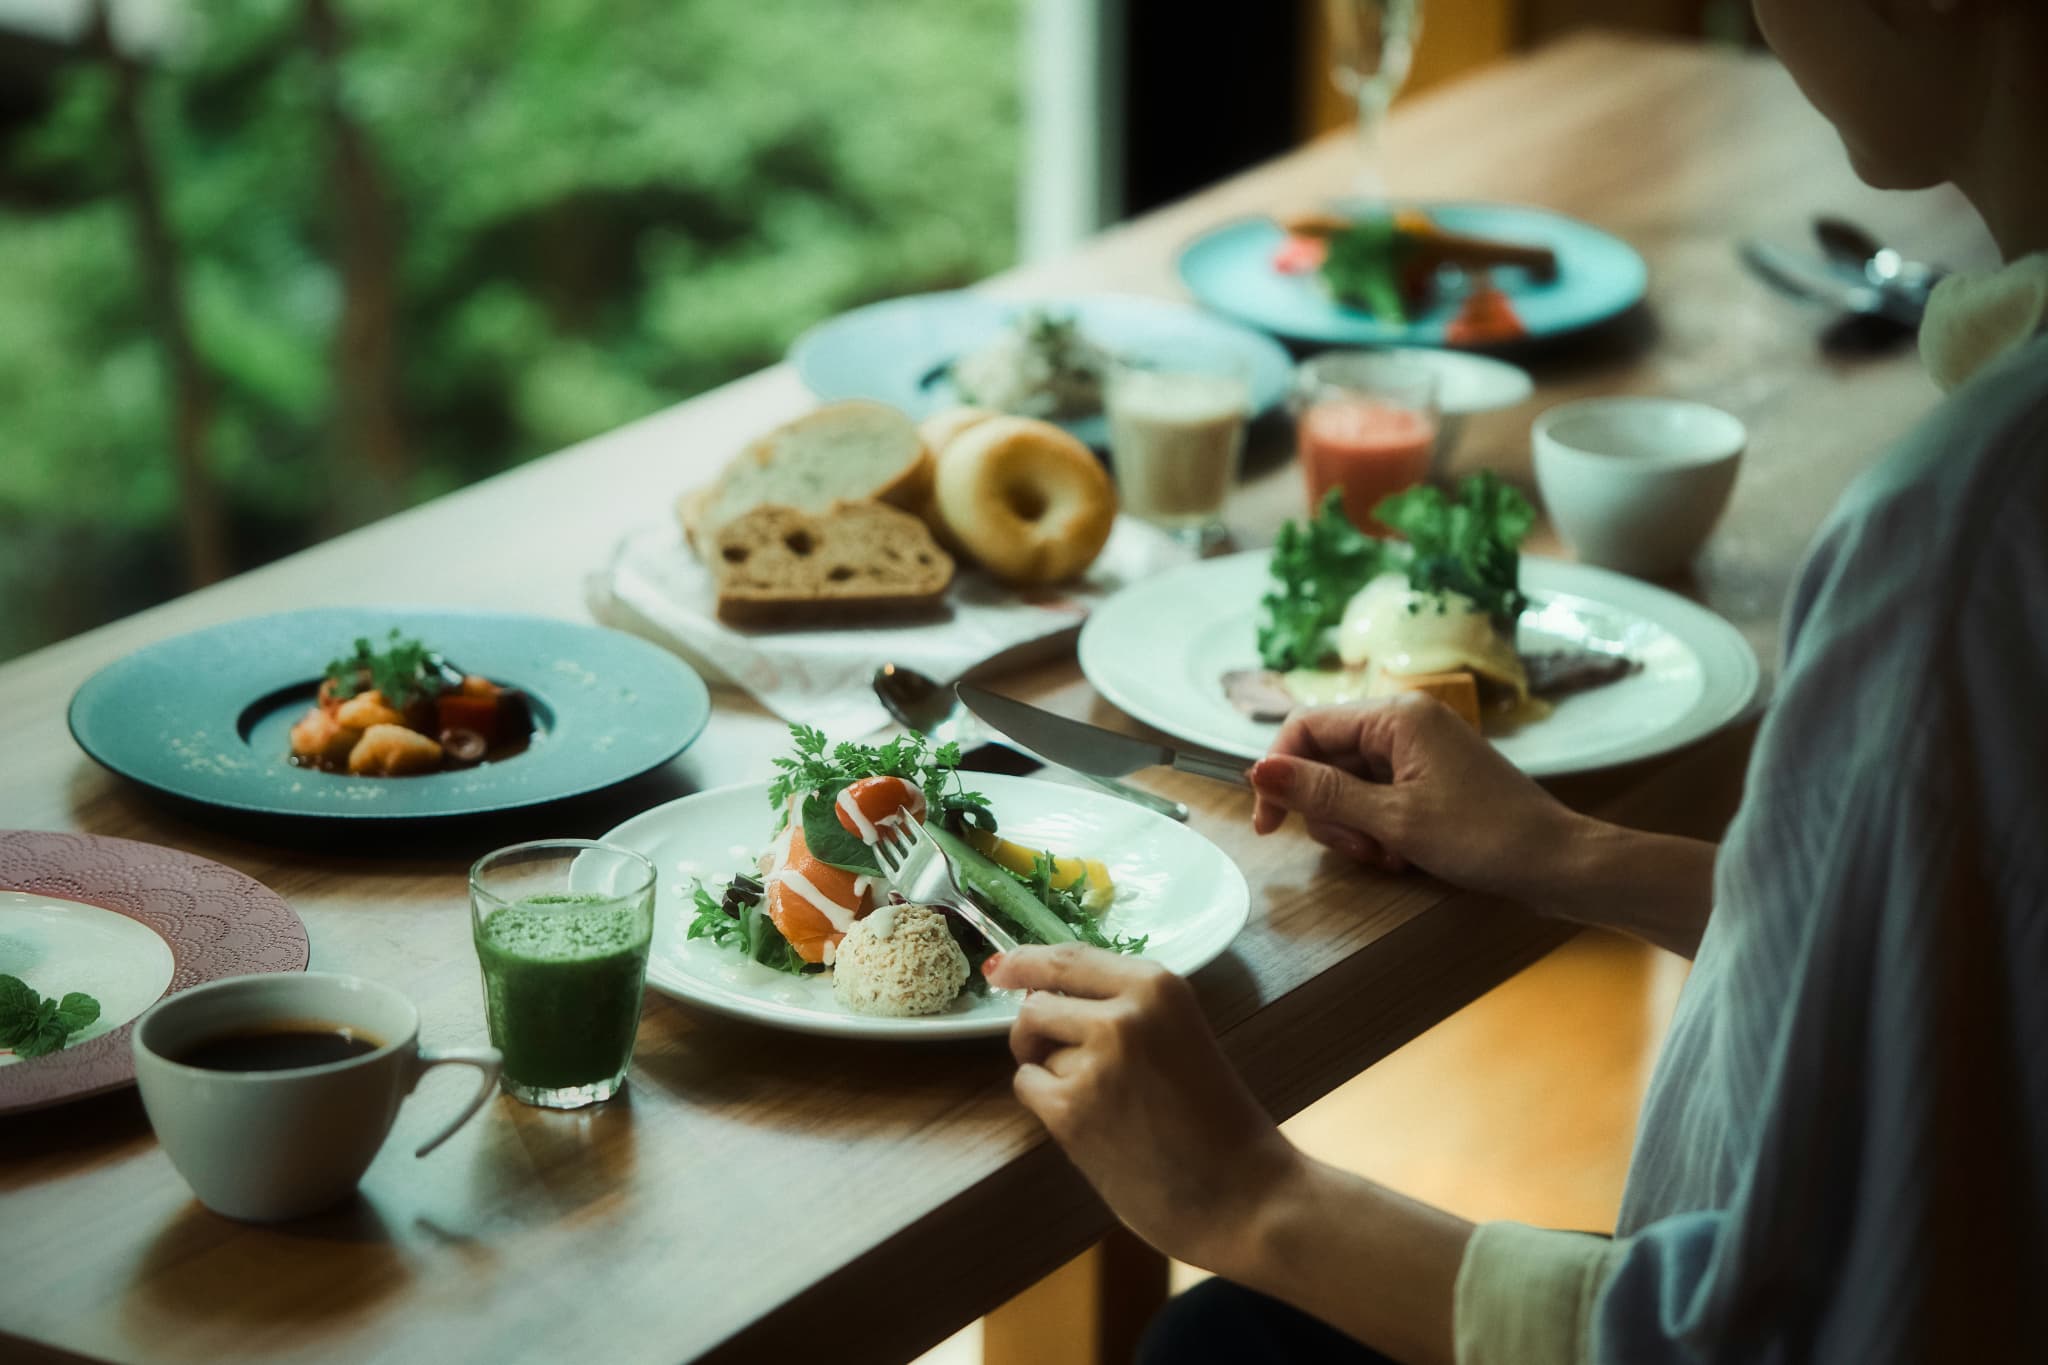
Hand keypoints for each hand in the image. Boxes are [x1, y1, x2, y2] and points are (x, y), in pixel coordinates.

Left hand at [987, 944, 1301, 1275]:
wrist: (1243, 1194)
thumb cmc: (1215, 1121)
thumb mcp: (1178, 1036)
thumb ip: (1124, 1011)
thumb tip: (1043, 994)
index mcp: (1158, 987)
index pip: (1071, 958)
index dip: (1028, 960)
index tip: (1002, 967)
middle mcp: (1125, 1014)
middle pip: (1038, 1003)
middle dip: (1038, 1031)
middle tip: (1062, 1061)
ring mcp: (1096, 1061)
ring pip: (1033, 1048)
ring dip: (1050, 1072)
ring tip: (1104, 1103)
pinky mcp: (1072, 1110)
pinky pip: (1027, 1086)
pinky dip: (1045, 1103)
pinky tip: (1090, 1124)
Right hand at [1248, 693, 1584, 903]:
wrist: (1557, 863)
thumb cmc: (1483, 838)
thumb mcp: (1393, 820)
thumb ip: (1322, 794)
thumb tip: (1258, 770)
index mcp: (1396, 714)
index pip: (1306, 729)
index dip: (1279, 775)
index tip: (1268, 827)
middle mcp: (1406, 720)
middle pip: (1326, 759)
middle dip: (1331, 812)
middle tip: (1362, 850)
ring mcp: (1420, 748)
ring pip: (1350, 784)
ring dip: (1356, 827)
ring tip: (1389, 856)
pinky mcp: (1431, 774)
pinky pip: (1379, 794)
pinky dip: (1380, 827)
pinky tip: (1404, 854)